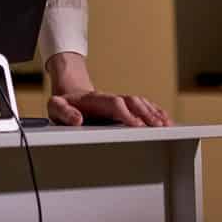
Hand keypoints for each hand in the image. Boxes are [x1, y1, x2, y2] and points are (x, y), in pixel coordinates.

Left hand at [44, 50, 169, 126]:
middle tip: (158, 127)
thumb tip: (78, 119)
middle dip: (146, 113)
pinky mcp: (124, 106)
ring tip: (166, 125)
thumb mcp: (55, 107)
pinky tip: (165, 121)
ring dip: (154, 113)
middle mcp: (109, 98)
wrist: (69, 93)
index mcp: (94, 99)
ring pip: (140, 102)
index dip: (126, 113)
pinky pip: (143, 105)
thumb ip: (64, 112)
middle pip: (132, 101)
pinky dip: (155, 111)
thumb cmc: (64, 103)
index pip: (114, 103)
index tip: (137, 124)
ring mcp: (118, 101)